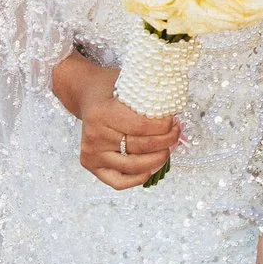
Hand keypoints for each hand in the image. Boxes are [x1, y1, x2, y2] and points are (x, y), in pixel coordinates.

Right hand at [54, 57, 179, 189]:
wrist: (86, 93)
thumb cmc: (109, 87)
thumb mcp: (129, 82)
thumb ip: (149, 96)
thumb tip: (176, 112)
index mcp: (103, 113)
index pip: (143, 127)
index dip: (164, 127)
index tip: (174, 121)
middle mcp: (95, 135)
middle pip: (141, 147)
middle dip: (166, 142)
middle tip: (176, 133)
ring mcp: (92, 152)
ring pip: (133, 166)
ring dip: (157, 160)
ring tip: (168, 149)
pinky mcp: (90, 164)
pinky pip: (118, 181)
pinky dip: (137, 179)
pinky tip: (150, 168)